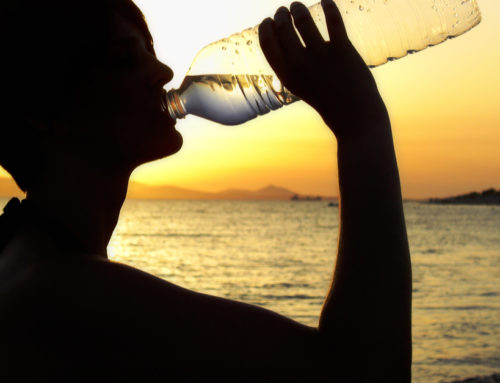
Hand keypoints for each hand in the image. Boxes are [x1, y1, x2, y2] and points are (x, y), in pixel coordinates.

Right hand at [259, 0, 388, 140]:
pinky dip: (328, 5)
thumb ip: (291, 66)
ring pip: (303, 19)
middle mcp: (300, 64)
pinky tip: (326, 0)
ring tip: (297, 6)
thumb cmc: (326, 100)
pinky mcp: (342, 49)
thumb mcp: (300, 87)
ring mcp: (321, 55)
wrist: (353, 115)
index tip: (268, 21)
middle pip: (283, 28)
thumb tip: (284, 38)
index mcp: (287, 75)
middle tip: (285, 11)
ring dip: (298, 8)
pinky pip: (333, 19)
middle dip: (281, 14)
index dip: (265, 28)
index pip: (267, 43)